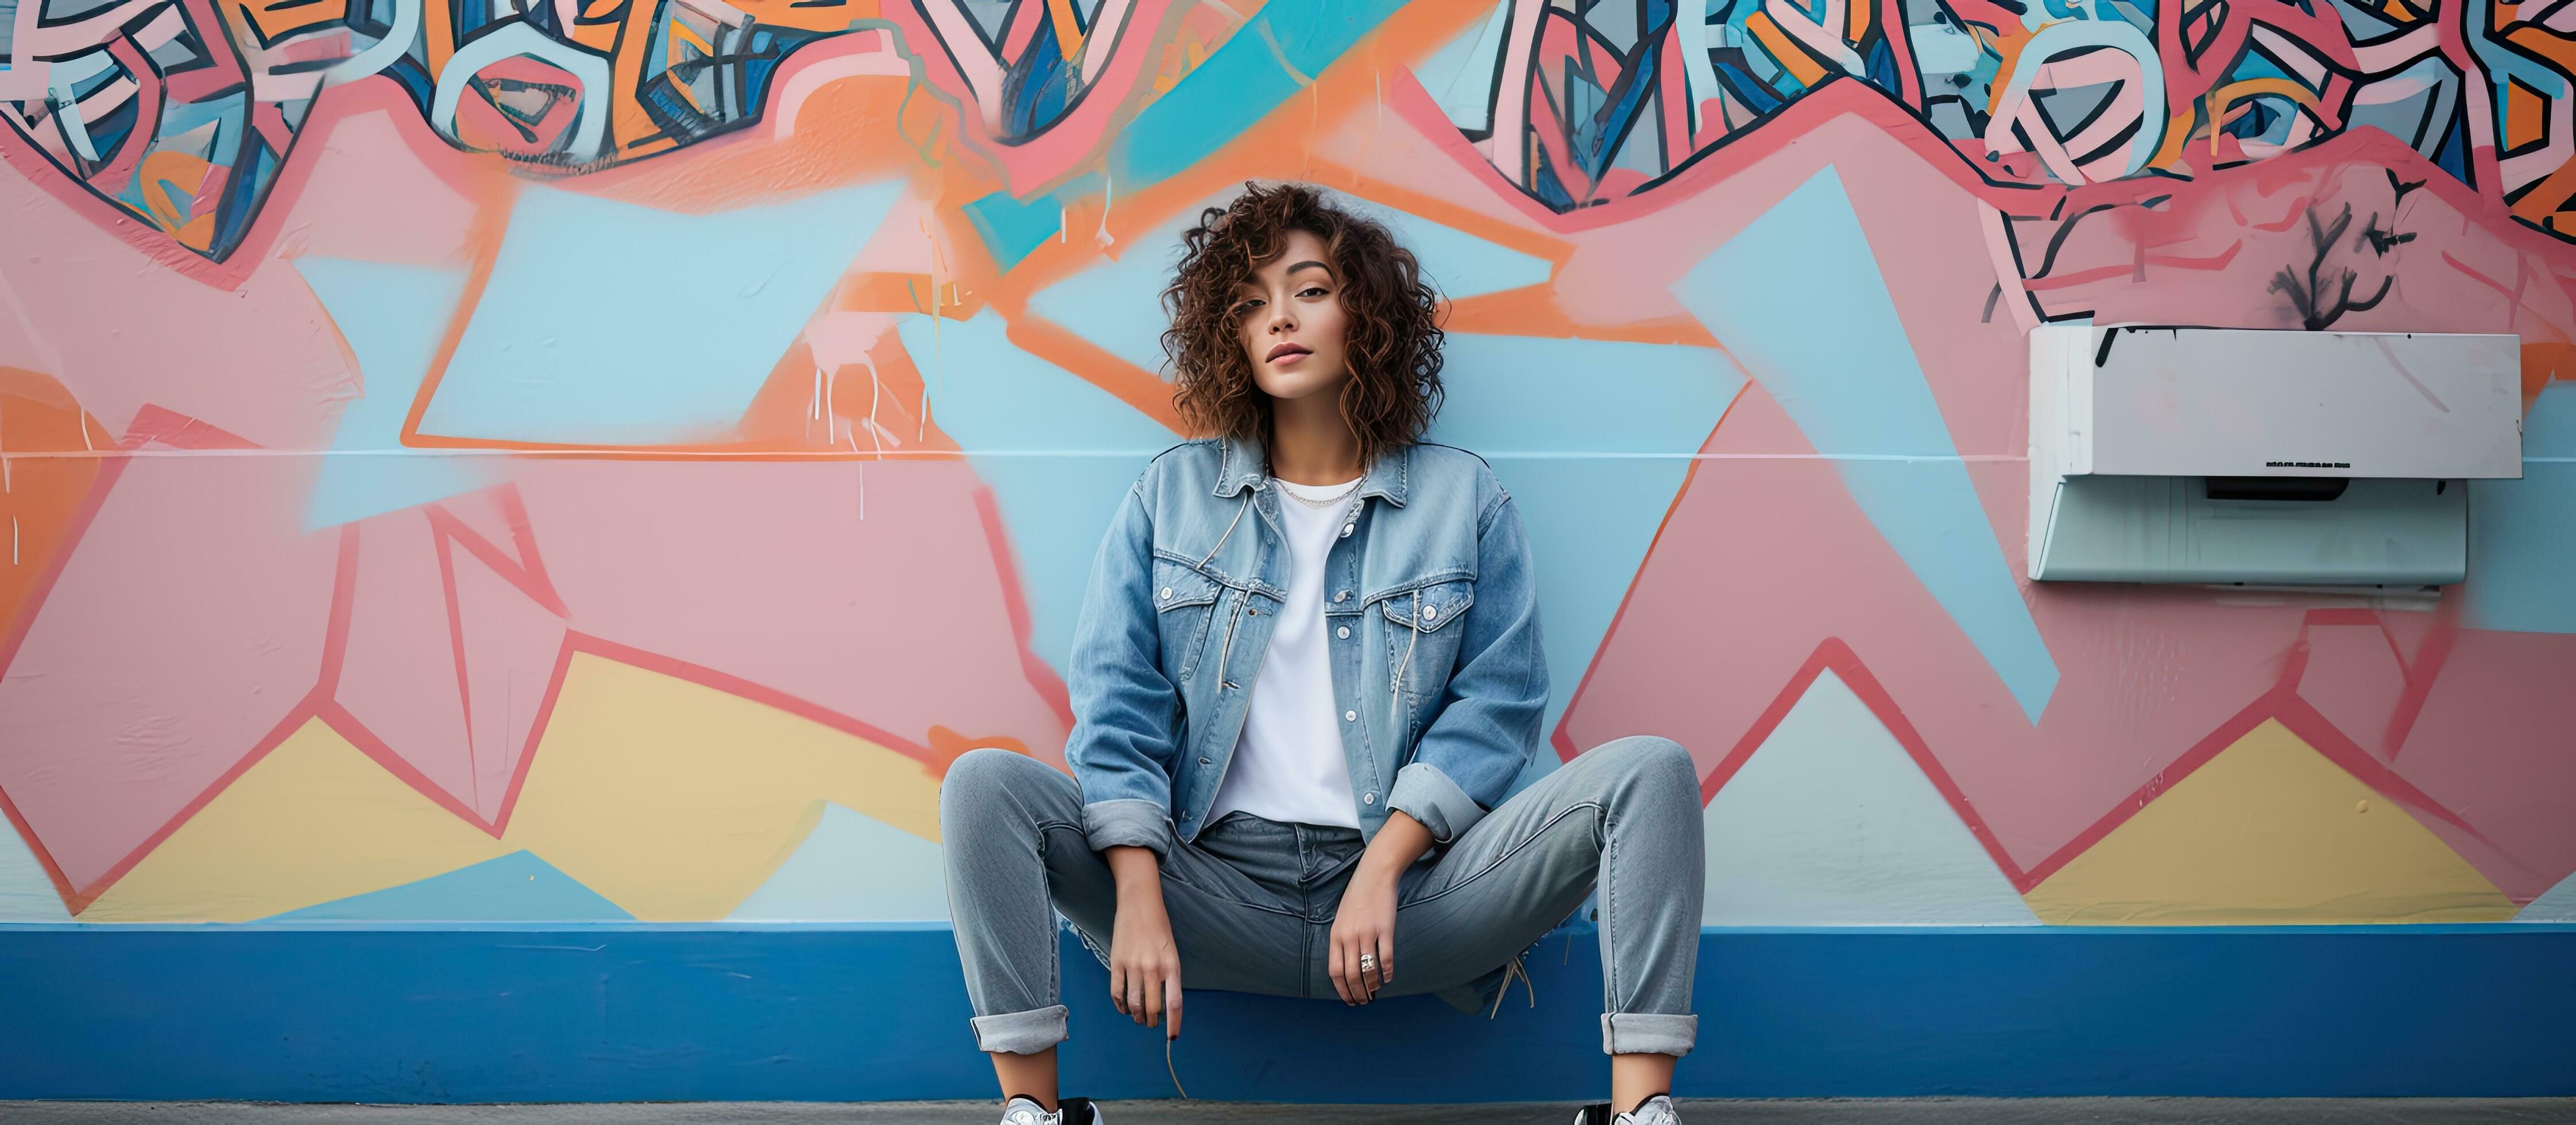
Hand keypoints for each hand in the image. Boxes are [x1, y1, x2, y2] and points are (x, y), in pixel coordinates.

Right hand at [1104, 846, 1182, 1037]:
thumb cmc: (1159, 928)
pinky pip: (1116, 992)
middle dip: (1152, 1021)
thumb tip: (1164, 1003)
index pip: (1174, 1003)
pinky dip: (1120, 1005)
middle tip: (1151, 1024)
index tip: (1172, 1037)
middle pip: (1152, 1007)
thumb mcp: (1172, 951)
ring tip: (1139, 1018)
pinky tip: (1124, 1008)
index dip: (1173, 1023)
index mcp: (1172, 965)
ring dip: (1136, 1016)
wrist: (1140, 903)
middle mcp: (1153, 968)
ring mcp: (1133, 966)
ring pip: (1134, 1004)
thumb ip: (1169, 976)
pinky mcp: (1116, 962)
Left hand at [1328, 870, 1396, 1004]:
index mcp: (1336, 935)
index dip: (1341, 990)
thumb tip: (1346, 967)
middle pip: (1351, 975)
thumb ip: (1341, 941)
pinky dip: (1387, 972)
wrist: (1374, 875)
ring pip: (1368, 970)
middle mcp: (1349, 936)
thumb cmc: (1357, 898)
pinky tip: (1388, 978)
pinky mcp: (1385, 929)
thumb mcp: (1341, 919)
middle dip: (1357, 993)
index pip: (1334, 971)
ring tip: (1375, 993)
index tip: (1349, 1000)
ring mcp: (1367, 933)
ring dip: (1371, 986)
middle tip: (1364, 1001)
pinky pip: (1386, 958)